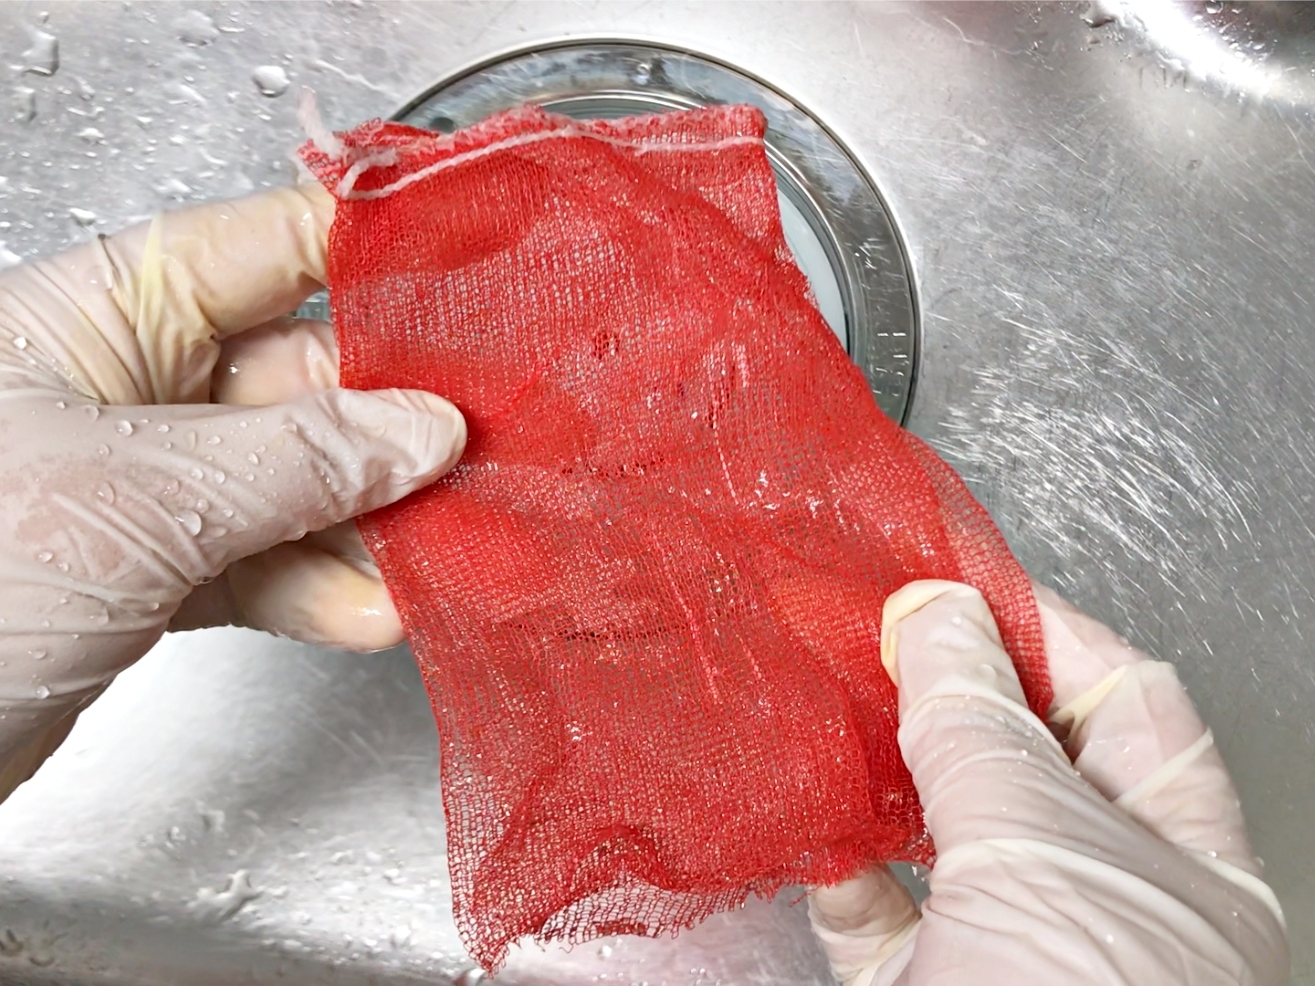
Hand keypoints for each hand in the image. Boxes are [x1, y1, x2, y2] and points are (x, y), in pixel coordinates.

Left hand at [0, 185, 465, 801]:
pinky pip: (271, 561)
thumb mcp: (140, 494)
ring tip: (438, 550)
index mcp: (102, 314)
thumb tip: (419, 431)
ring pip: (302, 481)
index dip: (374, 262)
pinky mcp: (159, 570)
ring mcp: (150, 482)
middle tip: (478, 456)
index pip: (269, 249)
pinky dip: (326, 590)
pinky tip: (371, 611)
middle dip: (396, 425)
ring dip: (375, 524)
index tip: (468, 284)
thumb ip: (299, 460)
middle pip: (307, 378)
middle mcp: (131, 387)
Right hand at [808, 581, 1288, 984]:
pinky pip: (881, 920)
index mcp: (1183, 865)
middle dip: (954, 692)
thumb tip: (936, 616)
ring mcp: (1016, 959)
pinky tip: (816, 832)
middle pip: (1029, 761)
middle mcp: (1106, 906)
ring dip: (886, 773)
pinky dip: (842, 870)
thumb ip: (980, 727)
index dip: (1043, 630)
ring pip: (946, 837)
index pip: (1125, 700)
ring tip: (840, 708)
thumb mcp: (1038, 851)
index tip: (956, 585)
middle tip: (884, 633)